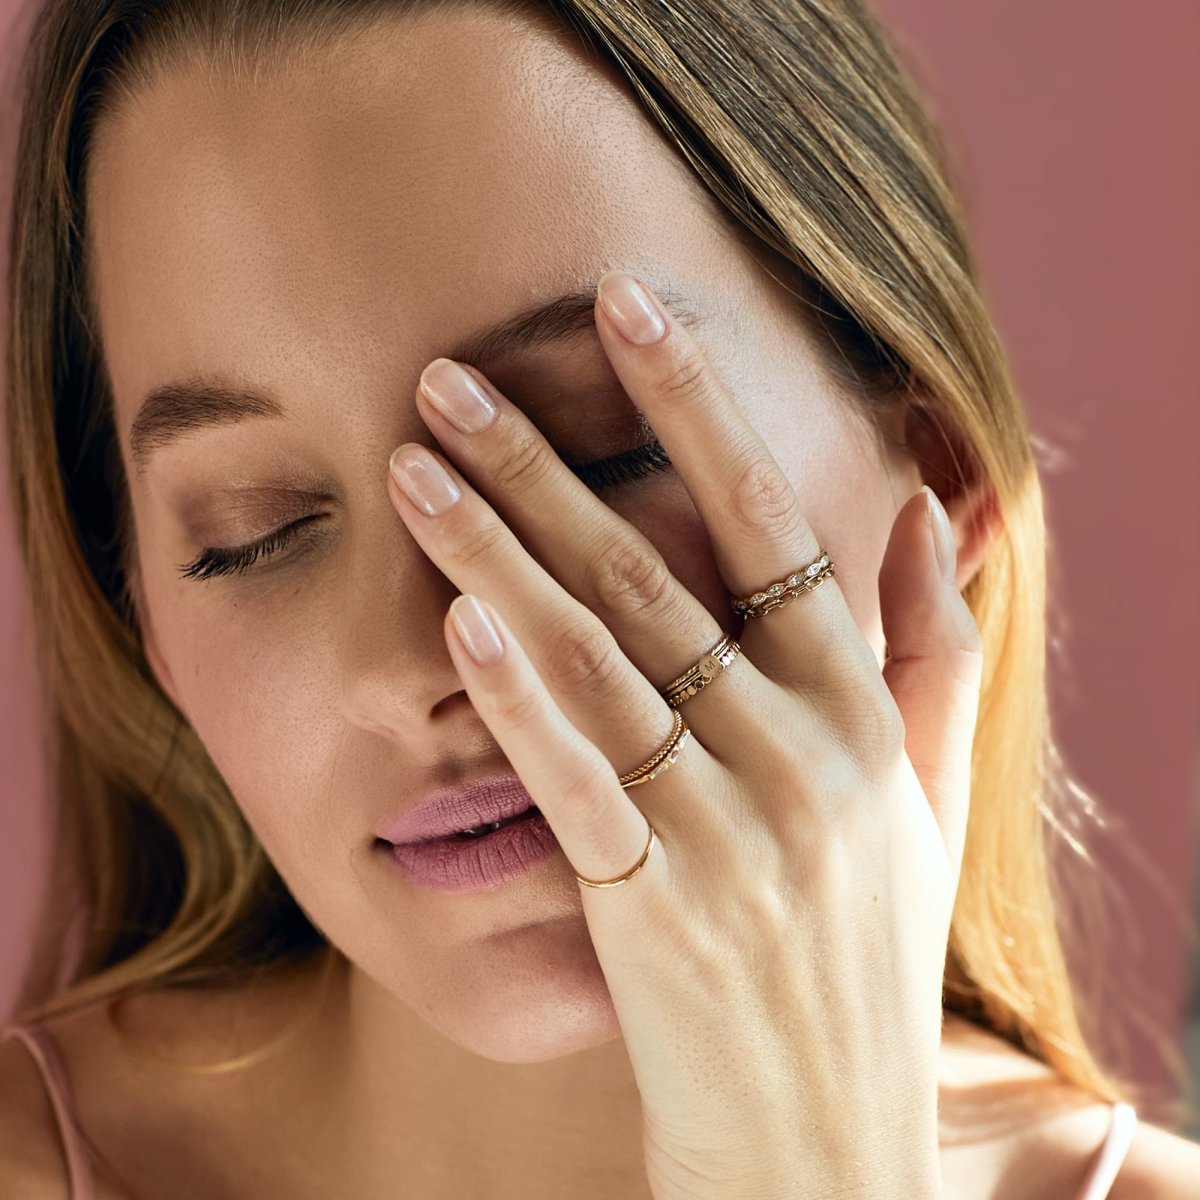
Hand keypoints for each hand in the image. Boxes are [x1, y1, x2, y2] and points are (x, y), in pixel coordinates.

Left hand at [386, 271, 981, 1198]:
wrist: (822, 1137)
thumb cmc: (866, 959)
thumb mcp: (927, 804)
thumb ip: (933, 655)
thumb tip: (933, 512)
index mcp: (861, 715)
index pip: (779, 524)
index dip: (703, 406)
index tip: (630, 309)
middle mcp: (802, 754)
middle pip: (658, 576)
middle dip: (547, 466)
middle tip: (449, 376)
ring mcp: (735, 830)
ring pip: (604, 662)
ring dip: (501, 557)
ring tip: (415, 469)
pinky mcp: (664, 907)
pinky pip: (585, 784)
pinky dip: (524, 702)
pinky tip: (459, 624)